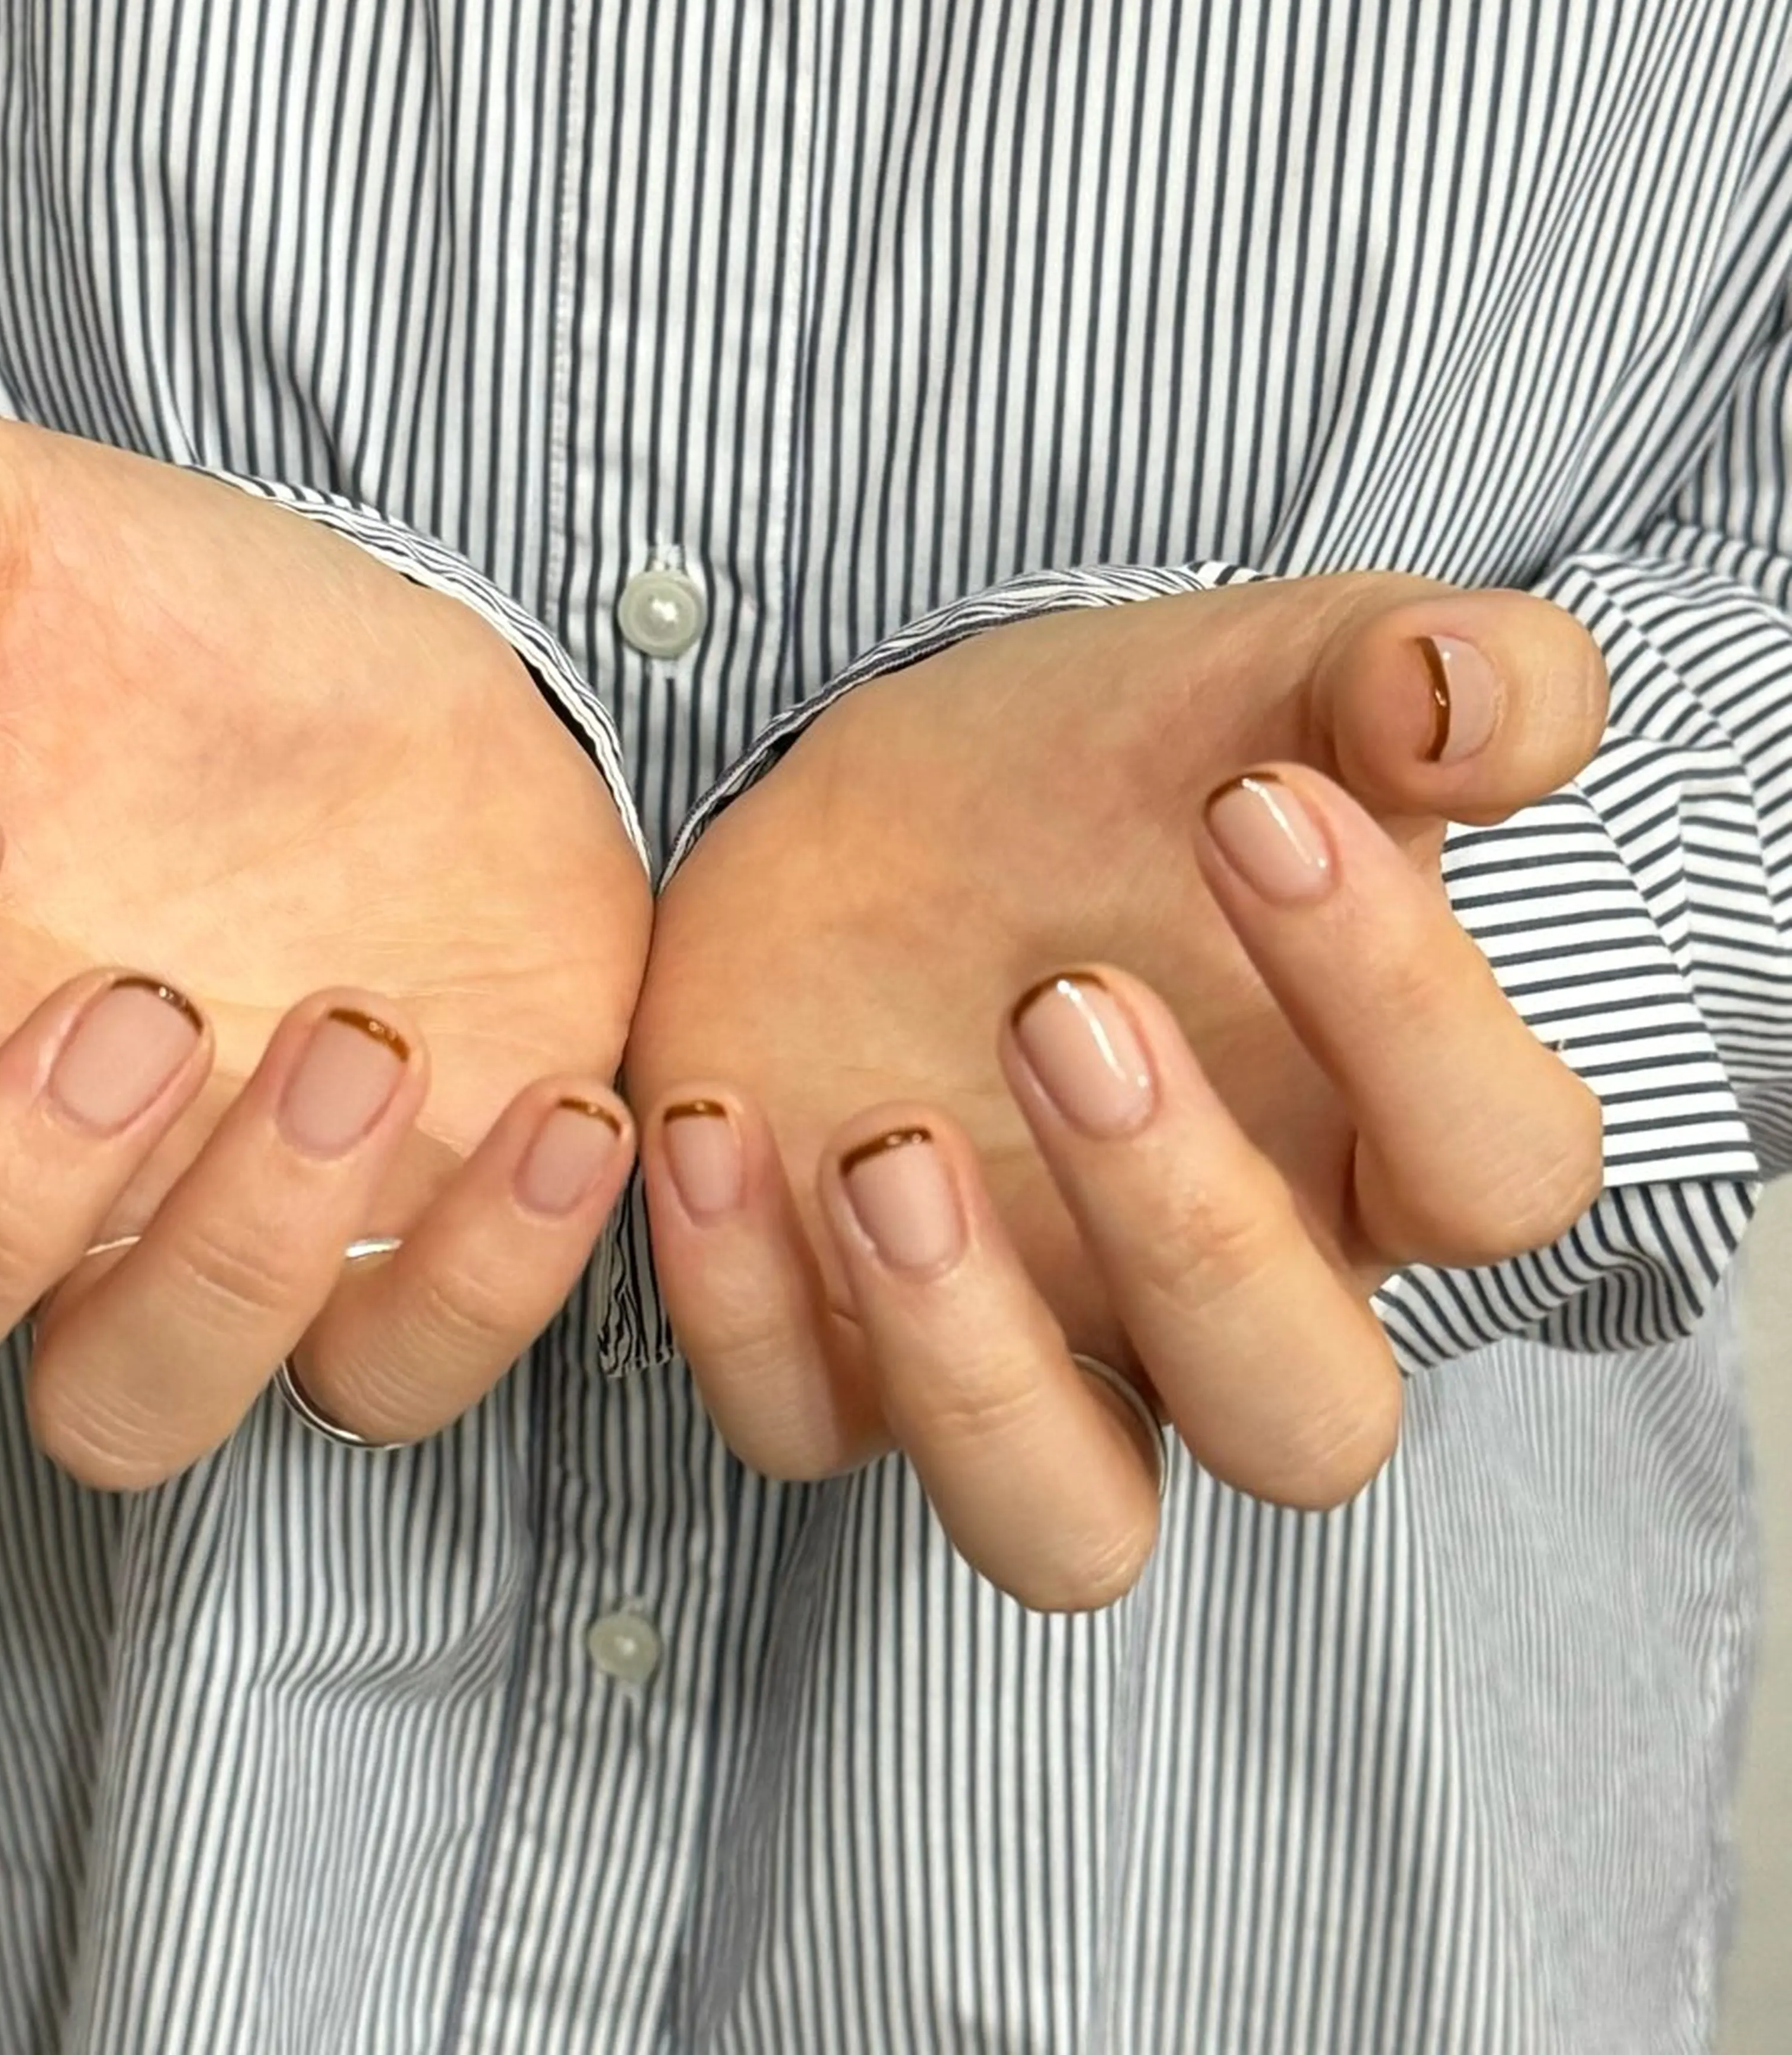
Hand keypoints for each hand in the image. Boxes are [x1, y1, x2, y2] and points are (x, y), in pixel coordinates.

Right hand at [0, 406, 650, 1478]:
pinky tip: (561, 1105)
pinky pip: (397, 1379)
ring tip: (364, 1033)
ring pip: (121, 1415)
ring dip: (237, 1255)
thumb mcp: (25, 533)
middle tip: (145, 996)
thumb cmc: (185, 639)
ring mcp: (191, 1242)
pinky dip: (487, 1277)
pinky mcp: (389, 1261)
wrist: (412, 692)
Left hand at [626, 574, 1607, 1607]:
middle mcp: (1215, 1290)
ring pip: (1062, 1530)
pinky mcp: (833, 1337)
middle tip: (1059, 1001)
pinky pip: (802, 1425)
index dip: (1404, 1010)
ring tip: (887, 1148)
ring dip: (975, 1367)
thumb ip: (1428, 676)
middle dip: (1190, 1231)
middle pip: (1302, 1422)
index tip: (1254, 805)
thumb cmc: (1110, 762)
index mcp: (1371, 1143)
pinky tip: (714, 1119)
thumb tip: (1485, 712)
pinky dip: (743, 1304)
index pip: (1493, 1176)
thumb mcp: (1271, 676)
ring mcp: (1023, 1336)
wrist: (893, 798)